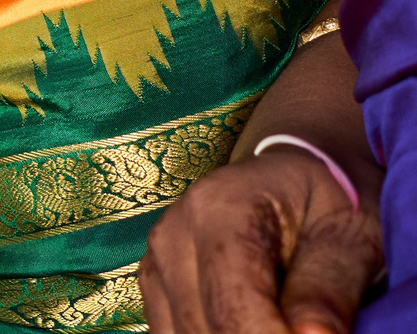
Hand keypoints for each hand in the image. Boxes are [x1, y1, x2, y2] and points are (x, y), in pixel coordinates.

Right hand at [140, 145, 382, 333]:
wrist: (292, 182)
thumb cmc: (326, 206)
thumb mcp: (350, 236)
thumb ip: (329, 287)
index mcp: (220, 210)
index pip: (232, 307)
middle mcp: (173, 235)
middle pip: (205, 330)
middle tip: (304, 331)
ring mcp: (155, 260)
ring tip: (278, 321)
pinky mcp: (153, 283)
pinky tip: (249, 323)